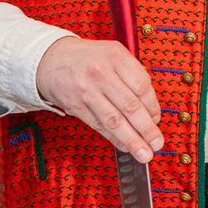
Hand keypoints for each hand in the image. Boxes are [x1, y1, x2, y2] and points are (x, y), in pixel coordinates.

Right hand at [35, 37, 162, 161]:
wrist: (50, 59)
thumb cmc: (87, 57)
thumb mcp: (113, 53)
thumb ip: (132, 75)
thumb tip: (150, 108)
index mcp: (115, 56)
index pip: (141, 86)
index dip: (153, 107)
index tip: (157, 119)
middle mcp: (101, 73)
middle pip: (130, 106)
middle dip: (146, 129)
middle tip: (157, 143)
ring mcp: (86, 91)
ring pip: (114, 120)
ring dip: (132, 140)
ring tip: (144, 153)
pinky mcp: (75, 106)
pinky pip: (98, 126)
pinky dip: (114, 139)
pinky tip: (125, 146)